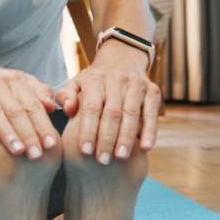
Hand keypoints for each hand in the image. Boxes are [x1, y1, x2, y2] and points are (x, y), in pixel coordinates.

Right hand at [0, 63, 62, 158]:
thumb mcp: (20, 81)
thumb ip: (38, 93)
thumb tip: (51, 106)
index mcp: (15, 81)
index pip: (32, 105)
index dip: (42, 125)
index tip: (50, 144)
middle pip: (15, 111)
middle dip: (28, 134)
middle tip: (36, 154)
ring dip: (8, 133)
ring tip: (18, 151)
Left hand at [56, 46, 160, 164]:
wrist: (122, 59)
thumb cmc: (94, 82)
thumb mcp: (76, 84)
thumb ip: (66, 97)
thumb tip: (68, 109)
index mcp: (95, 80)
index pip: (91, 107)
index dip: (88, 130)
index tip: (85, 151)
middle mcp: (117, 80)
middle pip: (112, 112)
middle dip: (107, 138)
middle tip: (102, 160)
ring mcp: (137, 84)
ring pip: (131, 113)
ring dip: (126, 137)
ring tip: (120, 157)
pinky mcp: (153, 91)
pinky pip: (152, 113)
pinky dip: (149, 131)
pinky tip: (145, 148)